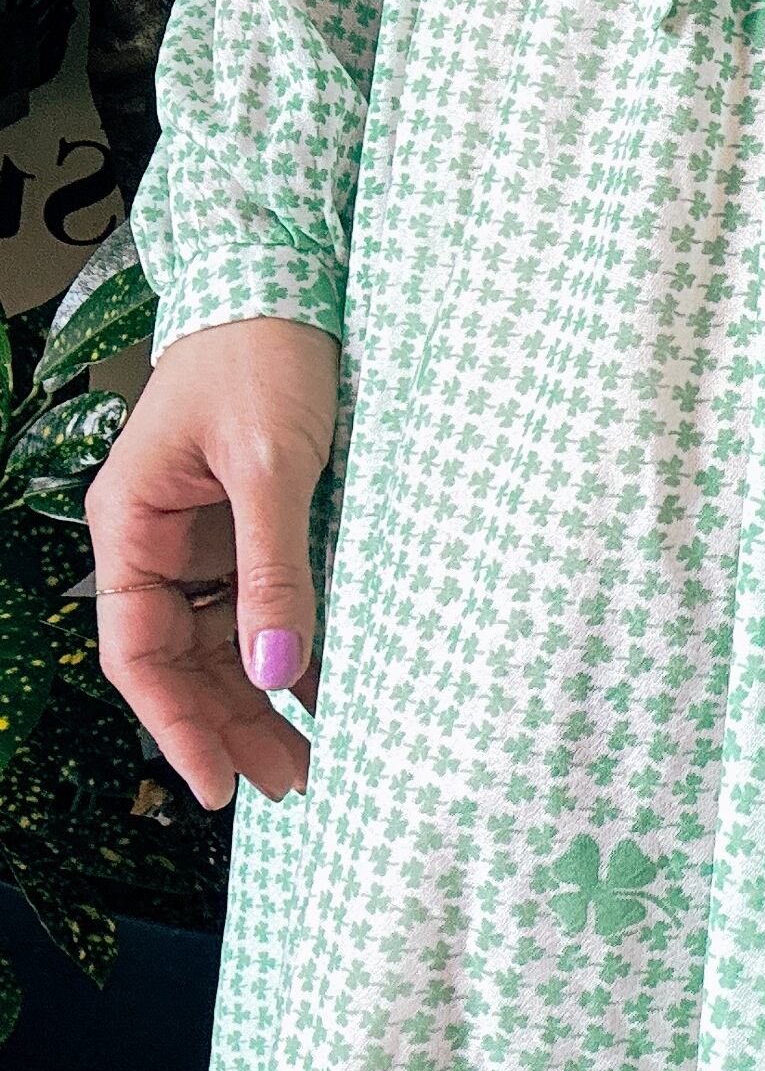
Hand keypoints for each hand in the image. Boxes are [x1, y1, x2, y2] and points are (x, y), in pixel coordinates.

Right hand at [85, 316, 338, 809]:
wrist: (287, 284)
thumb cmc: (261, 357)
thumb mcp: (270, 467)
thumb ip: (274, 570)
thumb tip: (278, 671)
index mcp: (132, 527)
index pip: (139, 652)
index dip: (177, 724)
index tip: (216, 786)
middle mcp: (158, 538)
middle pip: (184, 658)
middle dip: (231, 723)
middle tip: (292, 781)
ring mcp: (203, 531)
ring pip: (223, 637)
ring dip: (263, 693)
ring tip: (315, 750)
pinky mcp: (249, 518)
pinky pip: (259, 599)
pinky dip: (289, 641)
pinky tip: (325, 681)